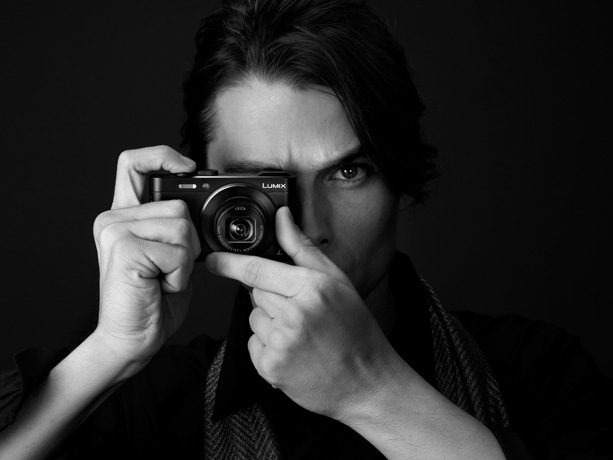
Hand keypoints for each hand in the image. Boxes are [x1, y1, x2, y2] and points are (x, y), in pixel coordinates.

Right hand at [92, 146, 200, 370]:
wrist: (133, 339)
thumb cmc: (153, 299)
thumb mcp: (168, 253)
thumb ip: (174, 224)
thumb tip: (199, 204)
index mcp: (125, 216)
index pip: (133, 163)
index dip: (162, 156)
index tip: (188, 168)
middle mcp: (114, 219)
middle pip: (178, 204)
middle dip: (188, 240)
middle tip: (167, 268)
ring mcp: (115, 232)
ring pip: (182, 227)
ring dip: (185, 261)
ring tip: (162, 278)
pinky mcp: (124, 249)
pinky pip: (178, 252)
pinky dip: (180, 275)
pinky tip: (159, 286)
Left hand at [205, 207, 396, 419]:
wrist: (366, 381)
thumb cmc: (355, 329)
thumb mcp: (336, 281)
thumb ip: (302, 248)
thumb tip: (282, 217)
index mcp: (311, 288)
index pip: (256, 270)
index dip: (229, 263)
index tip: (214, 260)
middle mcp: (294, 316)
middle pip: (255, 293)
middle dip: (270, 296)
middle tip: (300, 309)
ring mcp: (281, 344)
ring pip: (253, 319)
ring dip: (269, 322)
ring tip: (301, 332)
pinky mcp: (271, 369)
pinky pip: (254, 345)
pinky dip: (268, 347)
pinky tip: (294, 350)